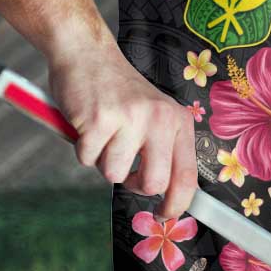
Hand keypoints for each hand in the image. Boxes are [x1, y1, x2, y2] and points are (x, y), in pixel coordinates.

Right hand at [48, 41, 197, 220]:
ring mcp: (130, 118)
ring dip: (103, 161)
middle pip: (153, 183)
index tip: (165, 216)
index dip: (177, 204)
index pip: (187, 175)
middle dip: (134, 185)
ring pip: (114, 174)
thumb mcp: (154, 115)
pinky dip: (82, 148)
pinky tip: (88, 124)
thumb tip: (169, 198)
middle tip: (124, 168)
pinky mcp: (98, 120)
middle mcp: (159, 119)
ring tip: (104, 133)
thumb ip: (163, 150)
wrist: (87, 54)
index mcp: (178, 121)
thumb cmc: (119, 92)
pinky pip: (87, 159)